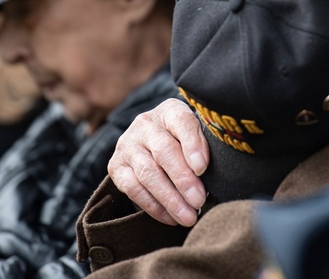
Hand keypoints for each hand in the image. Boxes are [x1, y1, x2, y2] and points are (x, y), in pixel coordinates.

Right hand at [108, 98, 209, 226]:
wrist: (152, 145)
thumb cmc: (185, 143)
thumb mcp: (198, 136)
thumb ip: (205, 147)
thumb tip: (212, 172)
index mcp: (170, 111)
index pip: (182, 122)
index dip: (193, 144)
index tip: (203, 167)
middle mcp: (145, 124)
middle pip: (164, 151)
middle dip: (183, 179)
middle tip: (199, 200)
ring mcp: (127, 144)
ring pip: (148, 173)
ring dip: (170, 199)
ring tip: (188, 216)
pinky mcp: (116, 166)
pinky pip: (133, 189)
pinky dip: (154, 206)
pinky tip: (171, 218)